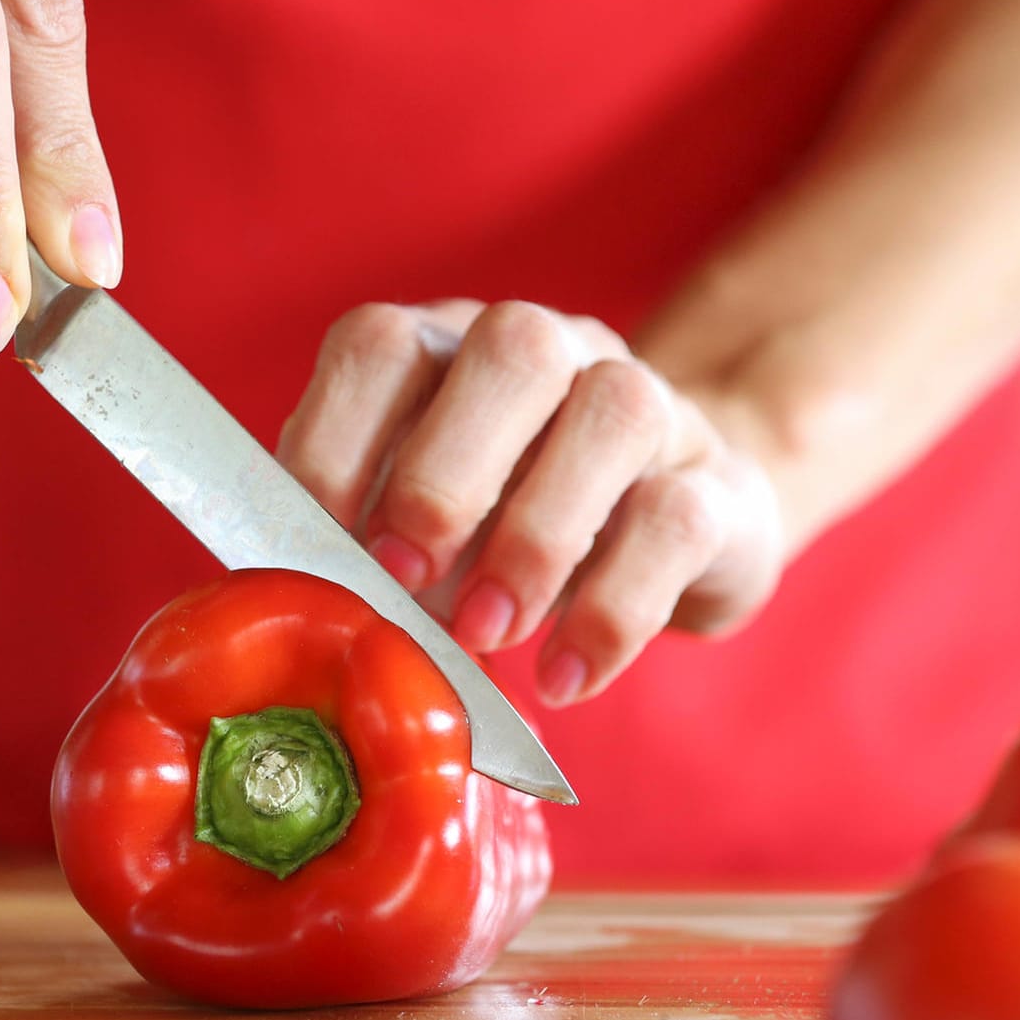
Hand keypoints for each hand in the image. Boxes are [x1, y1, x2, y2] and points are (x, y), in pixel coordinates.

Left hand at [278, 301, 783, 705]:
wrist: (672, 531)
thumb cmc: (505, 534)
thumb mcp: (421, 531)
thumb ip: (359, 543)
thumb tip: (298, 603)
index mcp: (452, 351)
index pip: (384, 343)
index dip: (337, 439)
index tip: (318, 542)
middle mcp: (557, 352)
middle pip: (514, 346)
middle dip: (444, 473)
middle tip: (405, 580)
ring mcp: (653, 406)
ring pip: (616, 410)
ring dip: (535, 535)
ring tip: (485, 634)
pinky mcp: (720, 487)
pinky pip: (678, 521)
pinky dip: (612, 611)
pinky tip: (562, 677)